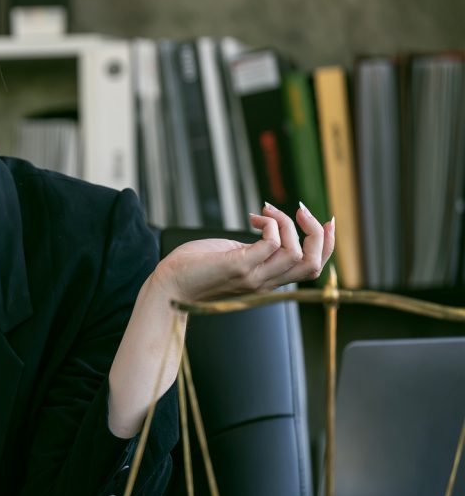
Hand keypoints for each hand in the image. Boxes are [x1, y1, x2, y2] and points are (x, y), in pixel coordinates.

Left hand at [154, 202, 335, 302]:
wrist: (167, 285)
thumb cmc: (193, 268)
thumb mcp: (234, 256)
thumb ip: (255, 247)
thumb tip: (269, 225)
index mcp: (268, 280)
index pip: (313, 268)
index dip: (327, 244)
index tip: (326, 220)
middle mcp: (266, 283)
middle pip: (314, 263)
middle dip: (317, 232)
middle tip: (300, 210)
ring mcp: (254, 277)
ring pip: (297, 253)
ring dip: (286, 223)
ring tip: (264, 212)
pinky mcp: (239, 268)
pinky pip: (271, 244)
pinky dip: (269, 225)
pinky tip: (253, 219)